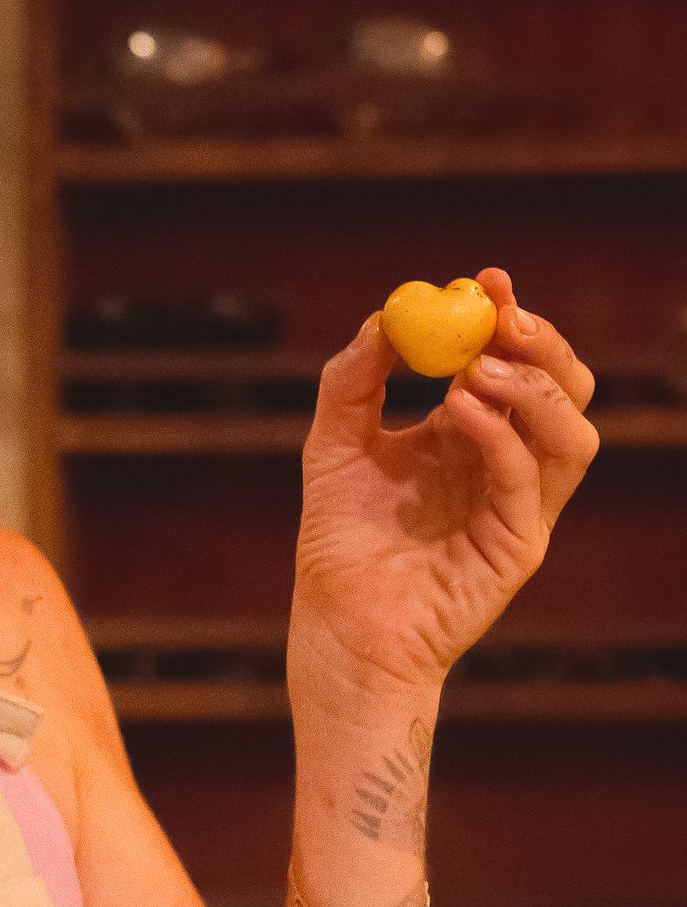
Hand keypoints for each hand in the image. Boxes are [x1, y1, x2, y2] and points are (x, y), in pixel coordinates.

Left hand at [288, 267, 599, 712]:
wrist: (337, 625)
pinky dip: (501, 436)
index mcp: (473, 434)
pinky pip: (529, 480)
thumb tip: (383, 318)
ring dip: (534, 390)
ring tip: (476, 370)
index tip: (486, 281)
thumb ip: (352, 381)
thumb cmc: (339, 541)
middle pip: (566, 389)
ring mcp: (521, 507)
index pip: (518, 363)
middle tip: (501, 315)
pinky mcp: (518, 547)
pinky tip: (458, 411)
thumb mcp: (332, 445)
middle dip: (543, 344)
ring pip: (575, 434)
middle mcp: (508, 465)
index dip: (512, 319)